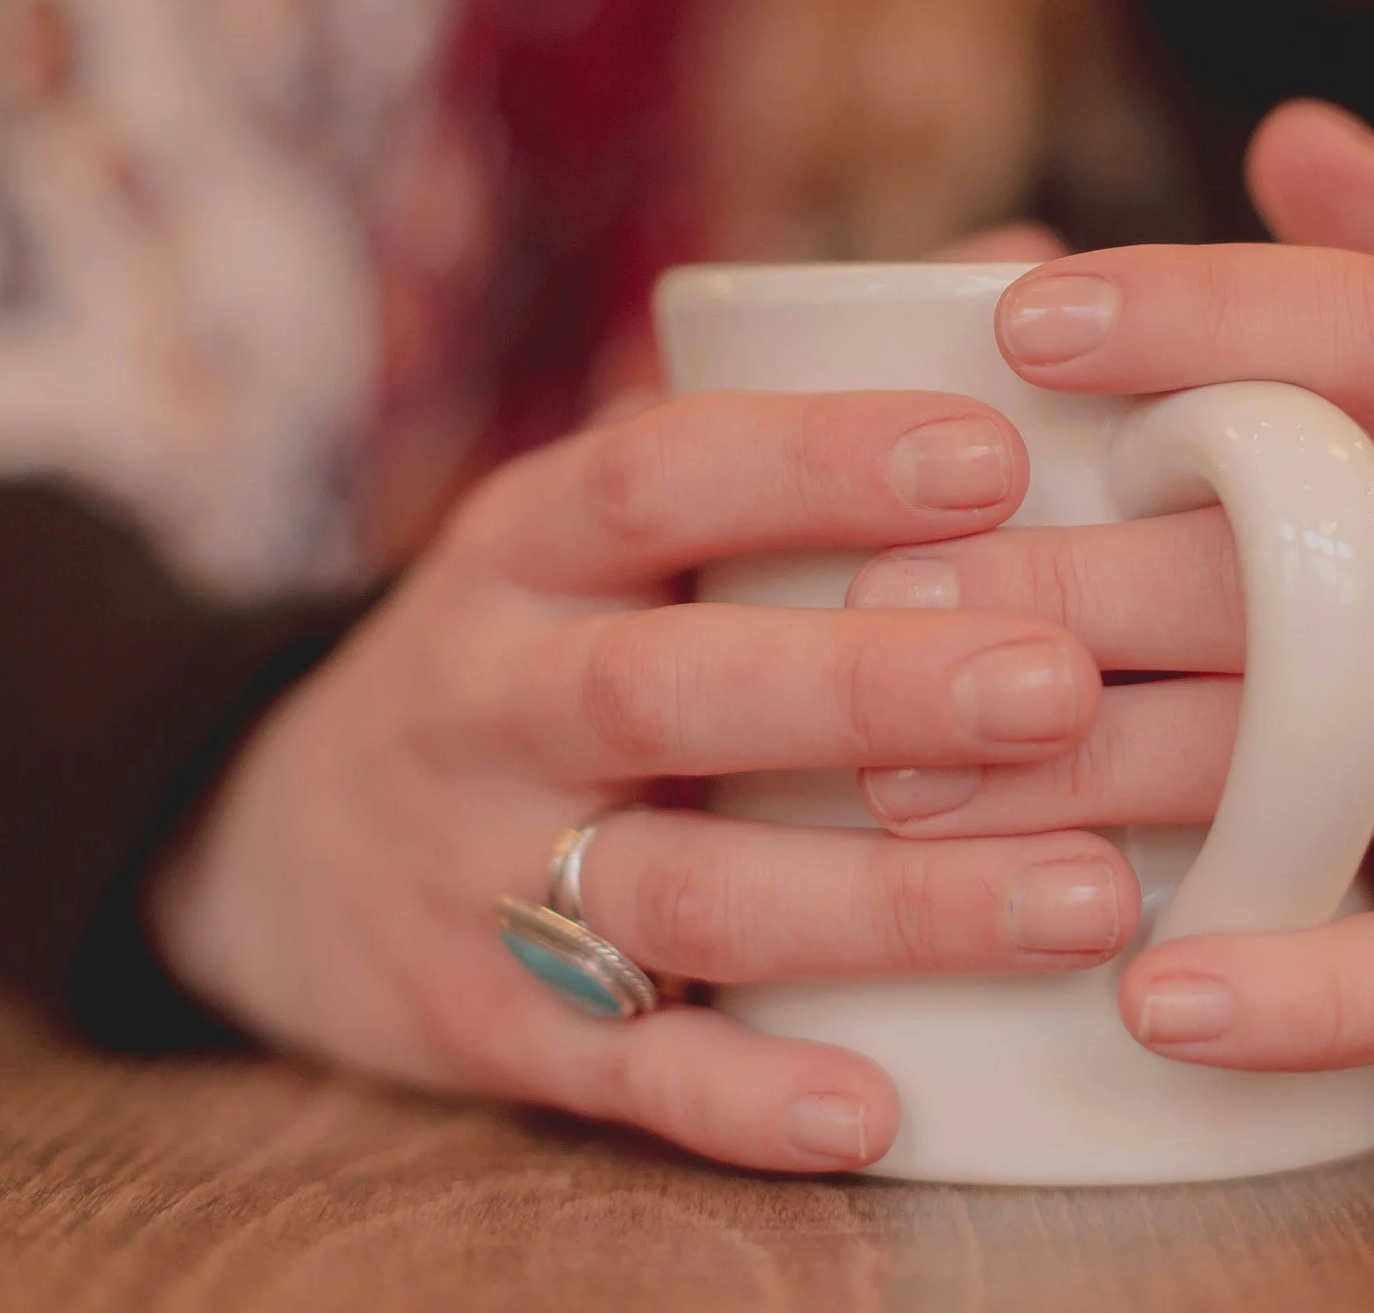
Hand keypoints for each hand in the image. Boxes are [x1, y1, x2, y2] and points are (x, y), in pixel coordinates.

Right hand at [147, 376, 1131, 1171]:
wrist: (289, 837)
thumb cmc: (544, 635)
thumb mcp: (615, 506)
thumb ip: (805, 398)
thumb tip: (1028, 267)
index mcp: (528, 539)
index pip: (660, 466)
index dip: (819, 460)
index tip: (993, 455)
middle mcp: (489, 691)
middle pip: (672, 681)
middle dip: (869, 685)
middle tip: (1060, 685)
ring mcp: (476, 868)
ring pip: (677, 886)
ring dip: (882, 900)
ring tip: (1085, 900)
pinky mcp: (484, 1024)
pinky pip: (621, 1068)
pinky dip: (745, 1095)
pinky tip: (884, 1106)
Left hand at [848, 102, 1373, 1097]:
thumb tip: (1298, 131)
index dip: (1201, 310)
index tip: (1014, 320)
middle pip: (1320, 560)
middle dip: (1082, 582)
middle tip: (882, 608)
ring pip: (1339, 757)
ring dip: (1111, 778)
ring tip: (914, 797)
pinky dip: (1288, 992)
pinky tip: (1145, 1004)